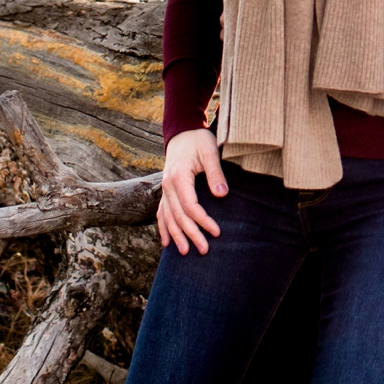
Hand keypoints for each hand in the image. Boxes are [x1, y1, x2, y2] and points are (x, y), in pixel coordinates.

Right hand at [156, 129, 226, 253]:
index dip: (203, 221)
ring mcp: (165, 189)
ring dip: (176, 236)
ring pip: (168, 217)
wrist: (182, 130)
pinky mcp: (166, 190)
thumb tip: (222, 194)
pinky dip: (163, 228)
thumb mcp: (210, 152)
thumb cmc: (198, 139)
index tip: (216, 232)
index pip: (190, 206)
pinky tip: (166, 243)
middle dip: (191, 234)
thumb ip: (215, 173)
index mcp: (179, 177)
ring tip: (185, 252)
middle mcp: (168, 186)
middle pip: (179, 216)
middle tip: (204, 250)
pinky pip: (161, 213)